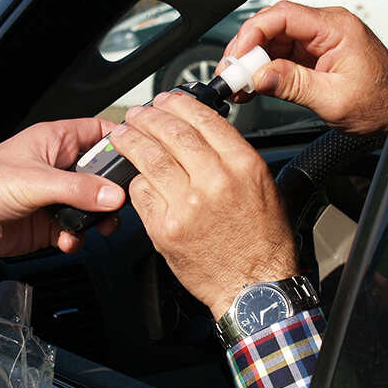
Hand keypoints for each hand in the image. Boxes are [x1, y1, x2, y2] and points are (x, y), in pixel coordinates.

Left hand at [0, 118, 126, 255]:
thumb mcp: (35, 181)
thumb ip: (77, 189)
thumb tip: (114, 196)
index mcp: (57, 140)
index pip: (100, 131)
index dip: (121, 141)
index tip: (140, 157)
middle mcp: (60, 166)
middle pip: (103, 173)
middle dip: (113, 192)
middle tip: (120, 205)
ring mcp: (55, 195)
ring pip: (93, 205)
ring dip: (97, 219)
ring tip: (97, 228)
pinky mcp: (48, 222)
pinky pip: (76, 229)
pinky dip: (77, 237)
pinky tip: (68, 240)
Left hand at [109, 91, 298, 318]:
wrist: (254, 287)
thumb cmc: (263, 241)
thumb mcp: (264, 186)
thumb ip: (233, 157)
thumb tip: (204, 132)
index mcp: (243, 165)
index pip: (203, 119)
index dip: (178, 104)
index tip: (167, 100)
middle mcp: (215, 181)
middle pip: (171, 133)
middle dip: (148, 117)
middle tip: (138, 113)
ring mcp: (187, 205)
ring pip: (149, 159)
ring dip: (131, 141)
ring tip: (122, 134)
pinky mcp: (166, 228)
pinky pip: (142, 193)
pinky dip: (136, 181)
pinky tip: (134, 176)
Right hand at [219, 1, 387, 134]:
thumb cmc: (380, 102)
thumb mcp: (333, 99)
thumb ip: (294, 85)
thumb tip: (260, 76)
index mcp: (335, 28)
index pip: (283, 15)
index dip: (253, 33)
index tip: (237, 57)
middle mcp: (326, 27)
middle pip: (273, 25)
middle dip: (247, 48)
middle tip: (231, 73)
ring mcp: (319, 40)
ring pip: (273, 40)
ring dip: (252, 61)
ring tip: (237, 84)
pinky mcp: (314, 54)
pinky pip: (281, 55)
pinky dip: (264, 69)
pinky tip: (252, 85)